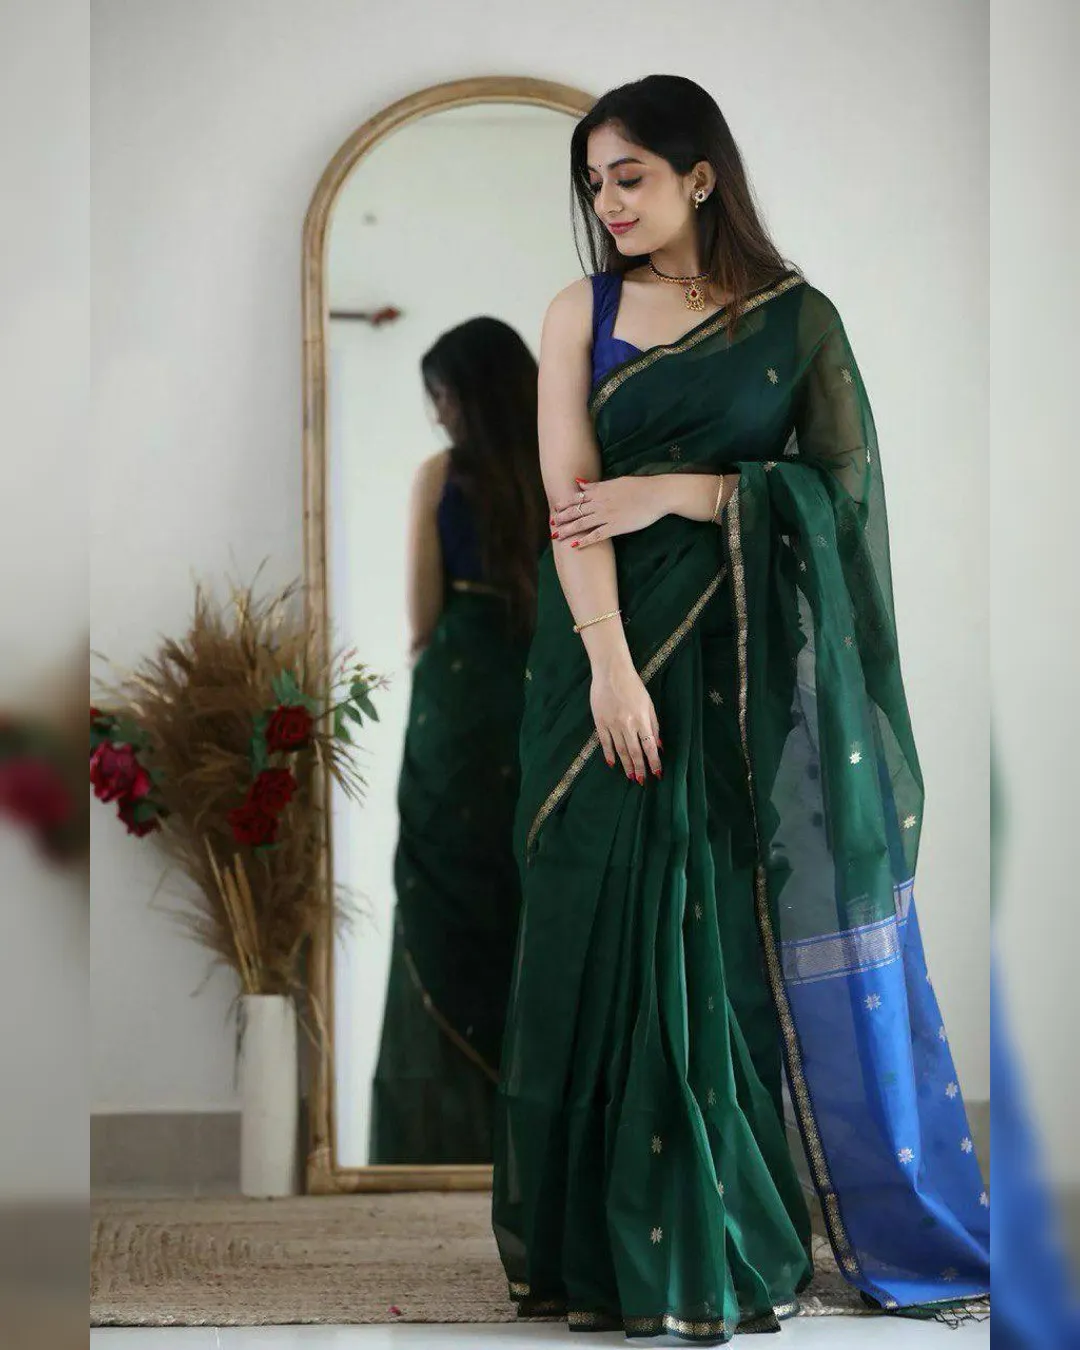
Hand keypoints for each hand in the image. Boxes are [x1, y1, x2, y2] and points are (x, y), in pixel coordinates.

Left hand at [550, 475, 666, 549]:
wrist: (656, 495)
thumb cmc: (639, 487)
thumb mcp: (616, 481)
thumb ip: (597, 485)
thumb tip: (580, 482)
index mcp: (600, 491)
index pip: (577, 498)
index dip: (564, 504)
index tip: (555, 508)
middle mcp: (599, 503)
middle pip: (575, 511)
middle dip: (561, 518)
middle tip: (551, 524)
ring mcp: (606, 516)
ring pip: (581, 523)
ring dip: (567, 530)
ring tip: (556, 536)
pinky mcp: (615, 527)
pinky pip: (596, 535)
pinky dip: (584, 540)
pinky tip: (575, 545)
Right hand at [591, 660, 661, 782]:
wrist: (611, 672)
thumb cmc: (633, 686)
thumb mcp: (649, 704)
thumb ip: (654, 725)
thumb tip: (660, 745)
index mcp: (641, 719)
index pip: (650, 747)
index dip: (654, 762)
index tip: (657, 773)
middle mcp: (627, 724)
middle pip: (635, 752)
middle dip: (640, 768)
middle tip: (642, 780)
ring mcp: (612, 724)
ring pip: (621, 750)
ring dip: (626, 765)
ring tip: (630, 776)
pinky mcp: (600, 722)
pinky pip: (605, 742)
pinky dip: (609, 754)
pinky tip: (612, 764)